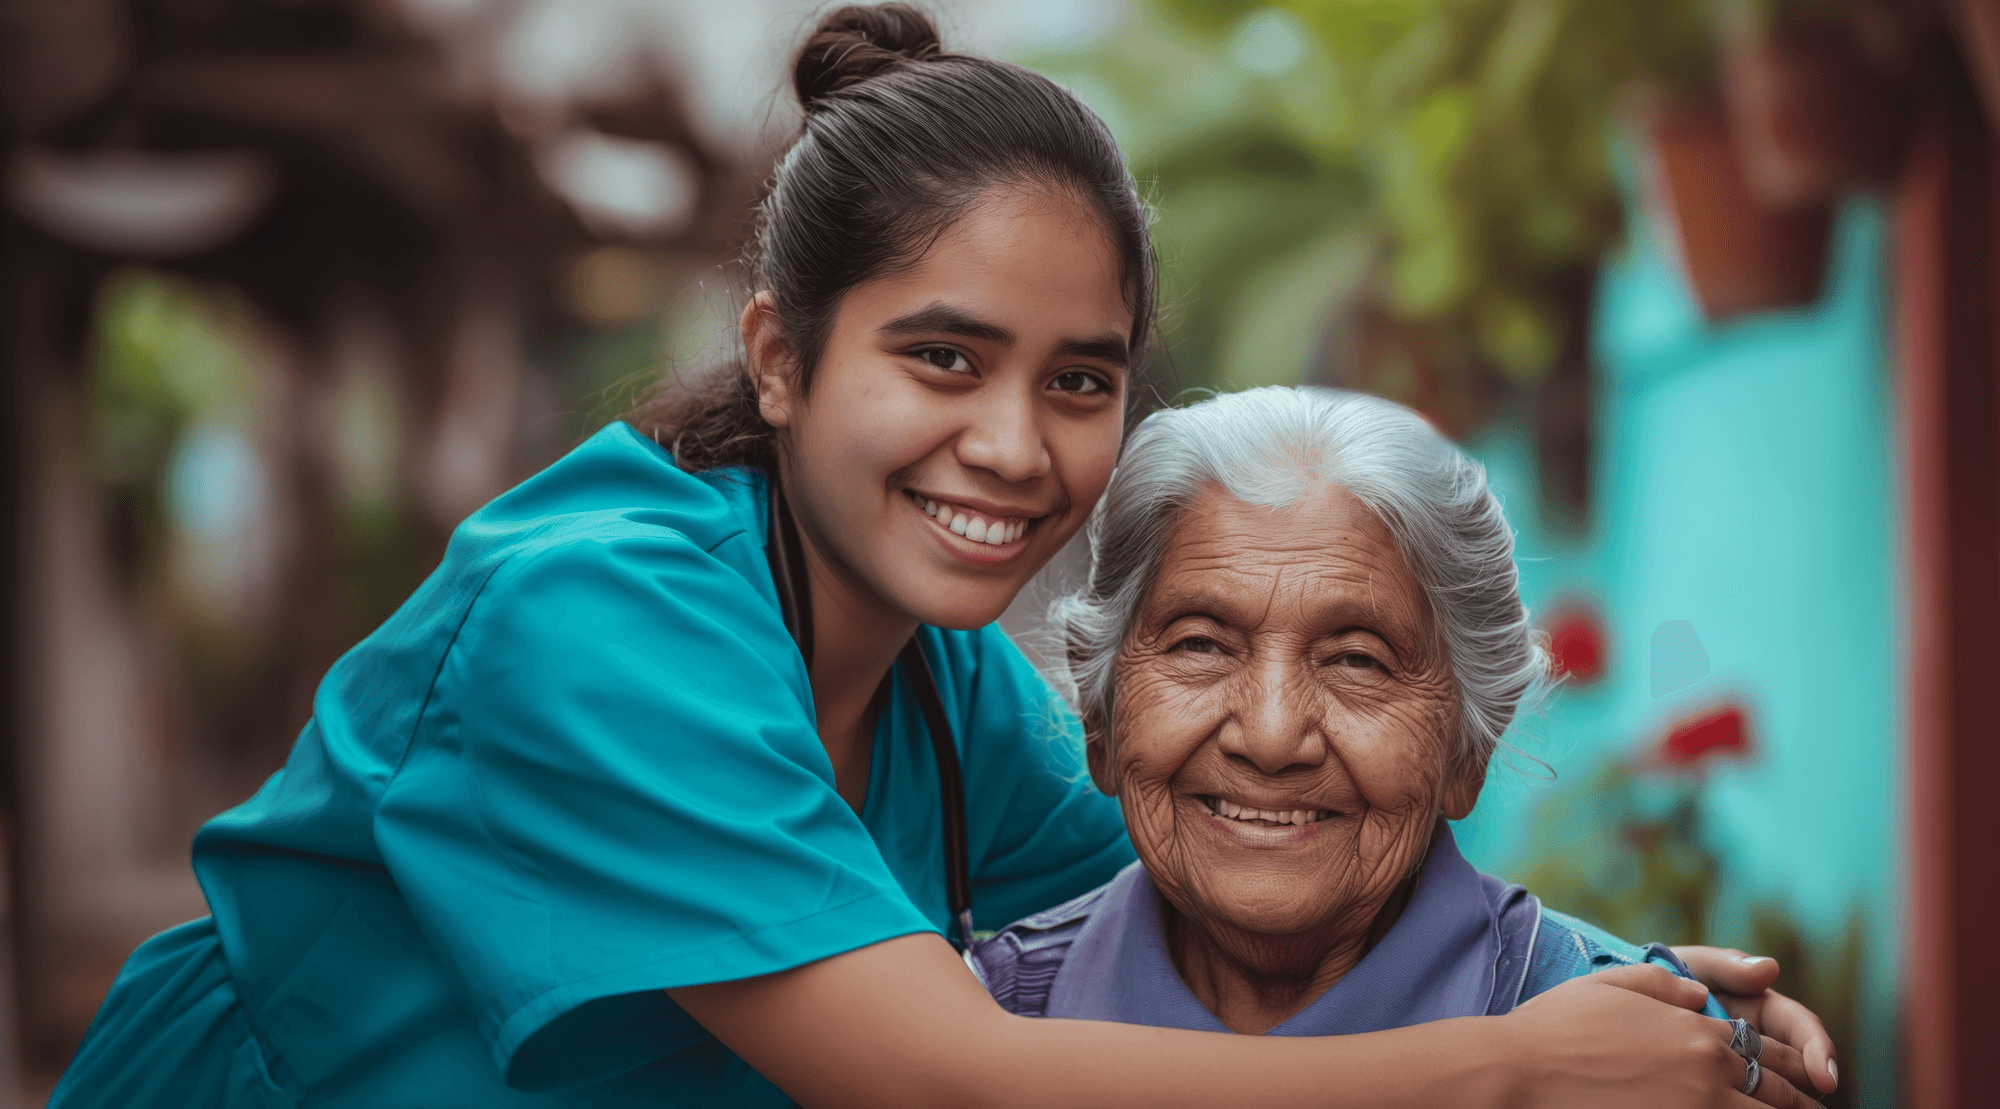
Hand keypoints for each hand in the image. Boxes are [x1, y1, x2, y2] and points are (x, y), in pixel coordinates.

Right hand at [1506, 963, 1820, 1107]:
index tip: (1809, 1080)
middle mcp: (1707, 1073)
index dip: (1793, 1068)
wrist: (1520, 1072)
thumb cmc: (1556, 1026)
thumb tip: (1697, 998)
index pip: (1765, 1052)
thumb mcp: (1612, 984)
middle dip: (1799, 1103)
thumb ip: (1665, 987)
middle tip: (1816, 1108)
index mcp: (1698, 1032)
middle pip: (1776, 1095)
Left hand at [1675, 945, 1838, 1095]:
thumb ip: (1728, 966)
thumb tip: (1770, 968)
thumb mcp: (1695, 965)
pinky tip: (1745, 1107)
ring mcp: (1745, 1061)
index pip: (1803, 1029)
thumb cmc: (1668, 974)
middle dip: (1809, 1088)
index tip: (1825, 1078)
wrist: (1632, 997)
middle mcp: (1763, 1038)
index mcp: (1764, 1008)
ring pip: (1776, 1086)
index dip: (1819, 1051)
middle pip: (1799, 1067)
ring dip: (1785, 1099)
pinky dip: (1750, 1101)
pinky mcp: (1727, 1076)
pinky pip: (1744, 1092)